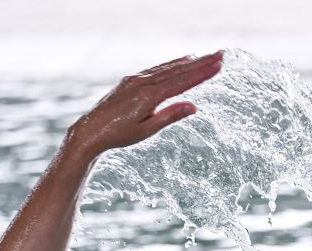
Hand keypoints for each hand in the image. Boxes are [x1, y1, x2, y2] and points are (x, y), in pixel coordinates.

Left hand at [64, 51, 223, 157]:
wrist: (91, 131)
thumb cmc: (119, 135)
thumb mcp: (147, 130)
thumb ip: (170, 116)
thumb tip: (193, 106)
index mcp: (149, 96)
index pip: (182, 82)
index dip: (202, 73)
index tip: (218, 65)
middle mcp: (143, 83)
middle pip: (177, 70)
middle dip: (201, 63)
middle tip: (220, 55)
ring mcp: (136, 80)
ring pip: (167, 68)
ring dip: (188, 62)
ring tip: (206, 56)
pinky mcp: (131, 81)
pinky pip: (156, 69)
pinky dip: (171, 64)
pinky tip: (181, 62)